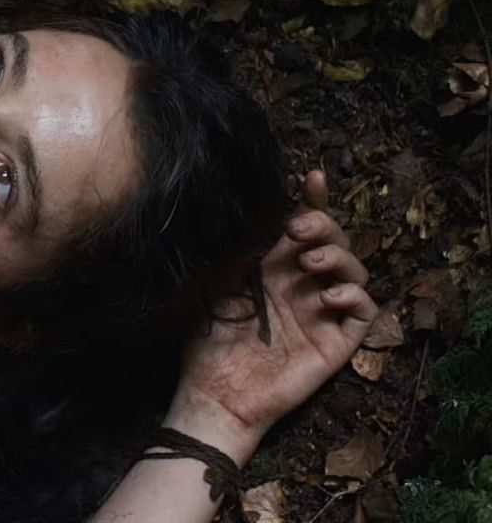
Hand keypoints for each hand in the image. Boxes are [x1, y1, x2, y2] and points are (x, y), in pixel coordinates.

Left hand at [166, 171, 377, 461]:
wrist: (214, 393)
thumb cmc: (207, 342)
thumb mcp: (214, 287)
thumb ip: (237, 253)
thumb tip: (253, 216)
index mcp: (273, 267)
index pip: (302, 226)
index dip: (312, 200)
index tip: (310, 177)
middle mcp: (302, 284)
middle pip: (333, 240)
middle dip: (322, 224)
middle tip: (297, 229)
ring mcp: (322, 312)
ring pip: (354, 270)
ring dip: (338, 256)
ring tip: (309, 261)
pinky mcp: (336, 341)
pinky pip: (363, 312)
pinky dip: (354, 296)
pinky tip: (329, 296)